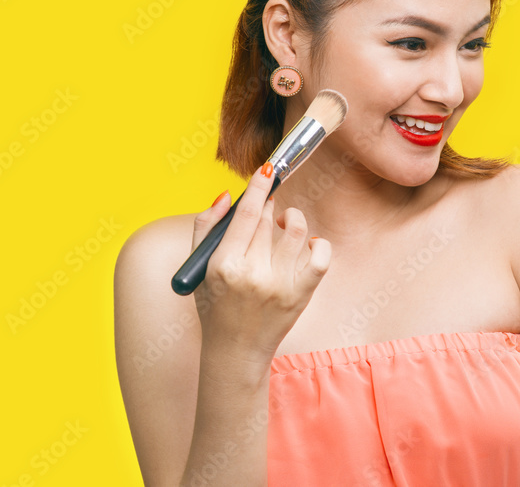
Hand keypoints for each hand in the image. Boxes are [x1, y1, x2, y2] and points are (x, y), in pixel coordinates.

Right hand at [191, 163, 330, 367]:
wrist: (235, 351)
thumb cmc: (215, 305)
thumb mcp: (198, 268)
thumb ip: (206, 227)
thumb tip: (227, 195)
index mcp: (224, 265)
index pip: (246, 215)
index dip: (259, 187)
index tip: (268, 168)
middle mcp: (252, 275)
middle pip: (268, 220)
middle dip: (270, 205)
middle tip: (268, 205)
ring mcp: (279, 286)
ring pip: (296, 232)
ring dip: (292, 218)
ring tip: (285, 222)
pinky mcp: (301, 296)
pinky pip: (321, 258)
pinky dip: (318, 244)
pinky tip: (307, 244)